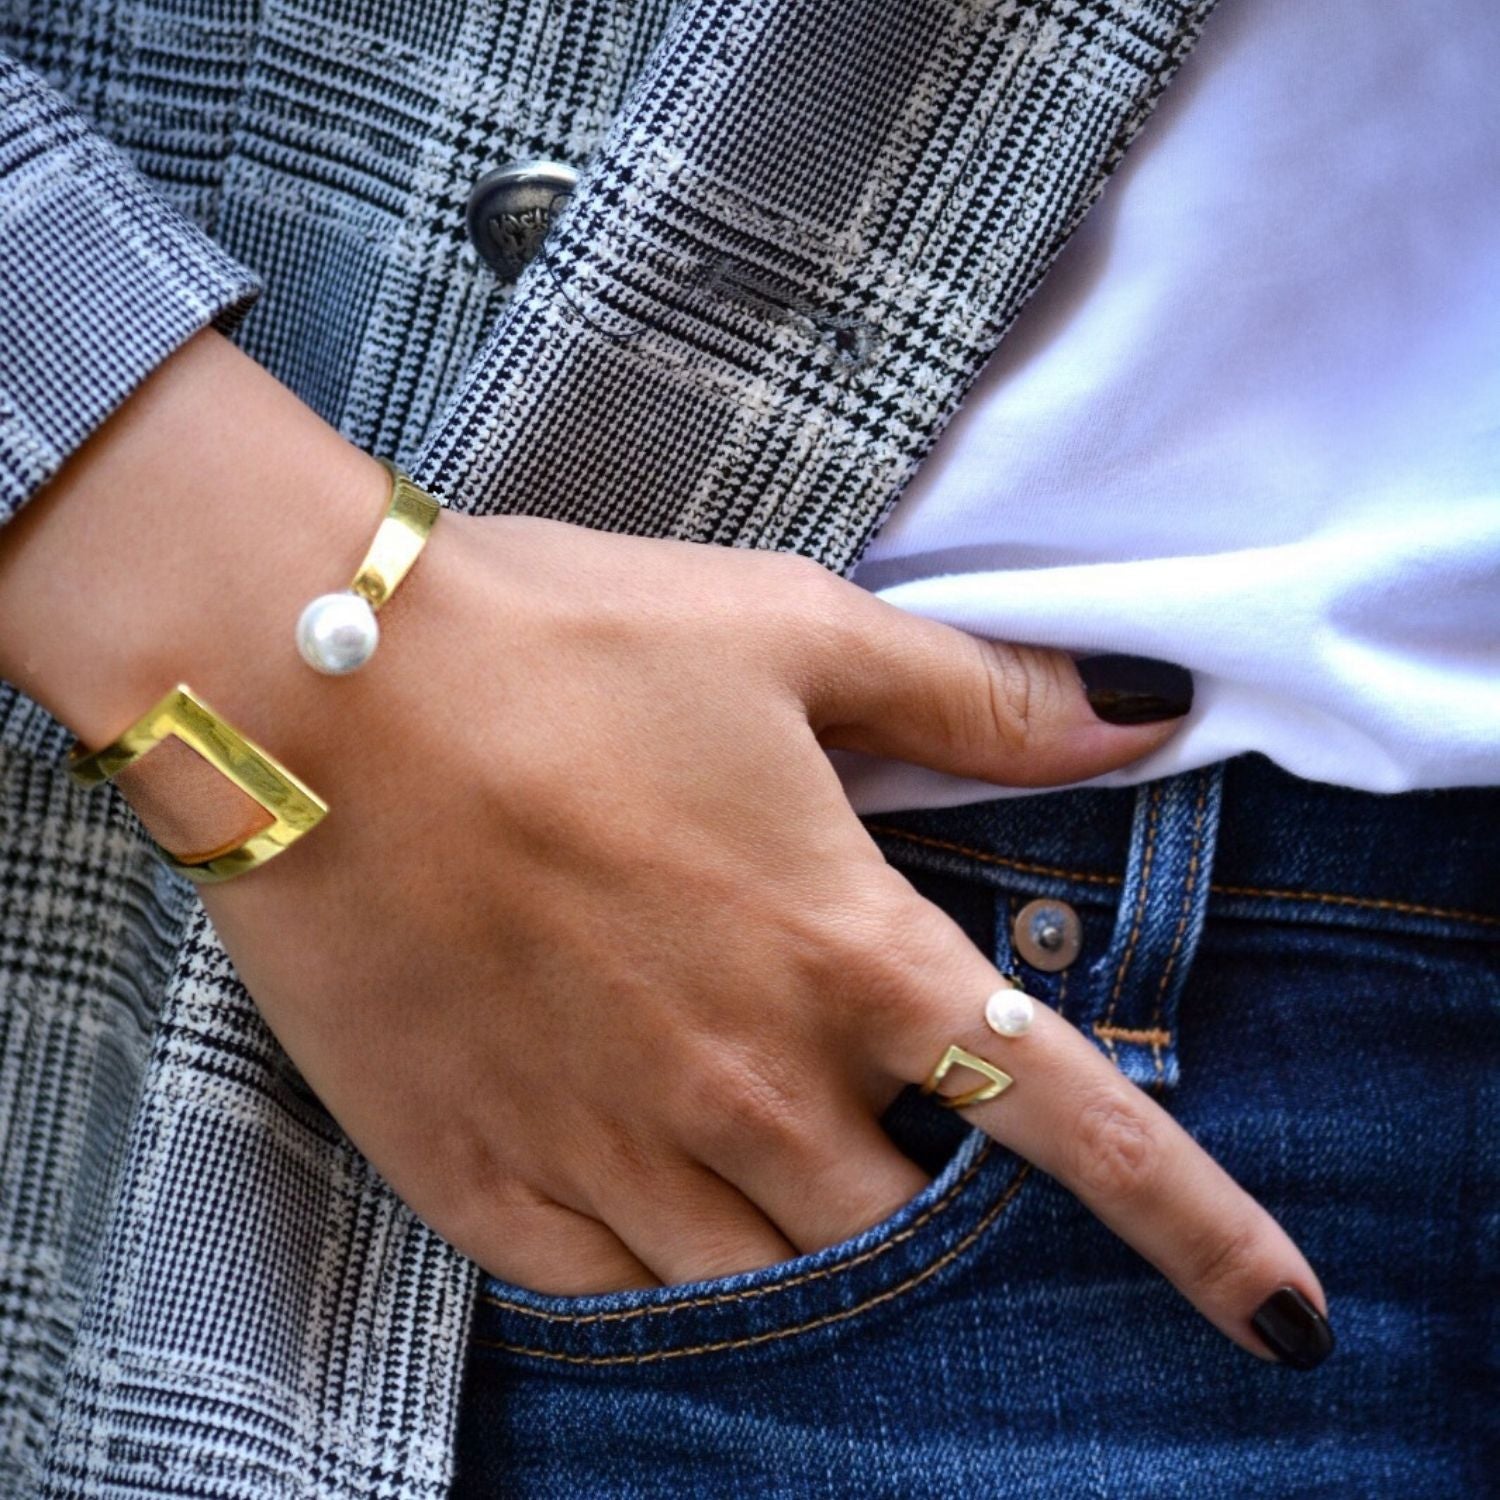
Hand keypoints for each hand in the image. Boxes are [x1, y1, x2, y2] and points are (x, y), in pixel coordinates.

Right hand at [0, 329, 1328, 1366]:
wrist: (305, 695)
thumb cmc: (557, 642)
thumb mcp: (786, 631)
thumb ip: (978, 693)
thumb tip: (1146, 707)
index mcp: (839, 949)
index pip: (1066, 1124)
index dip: (1196, 1227)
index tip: (1279, 1313)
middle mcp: (742, 1080)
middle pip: (899, 1228)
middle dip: (910, 1182)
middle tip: (835, 1074)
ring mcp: (607, 1148)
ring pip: (762, 1277)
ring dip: (778, 1208)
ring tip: (709, 1094)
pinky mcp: (482, 1182)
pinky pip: (615, 1287)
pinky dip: (652, 1241)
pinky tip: (617, 1137)